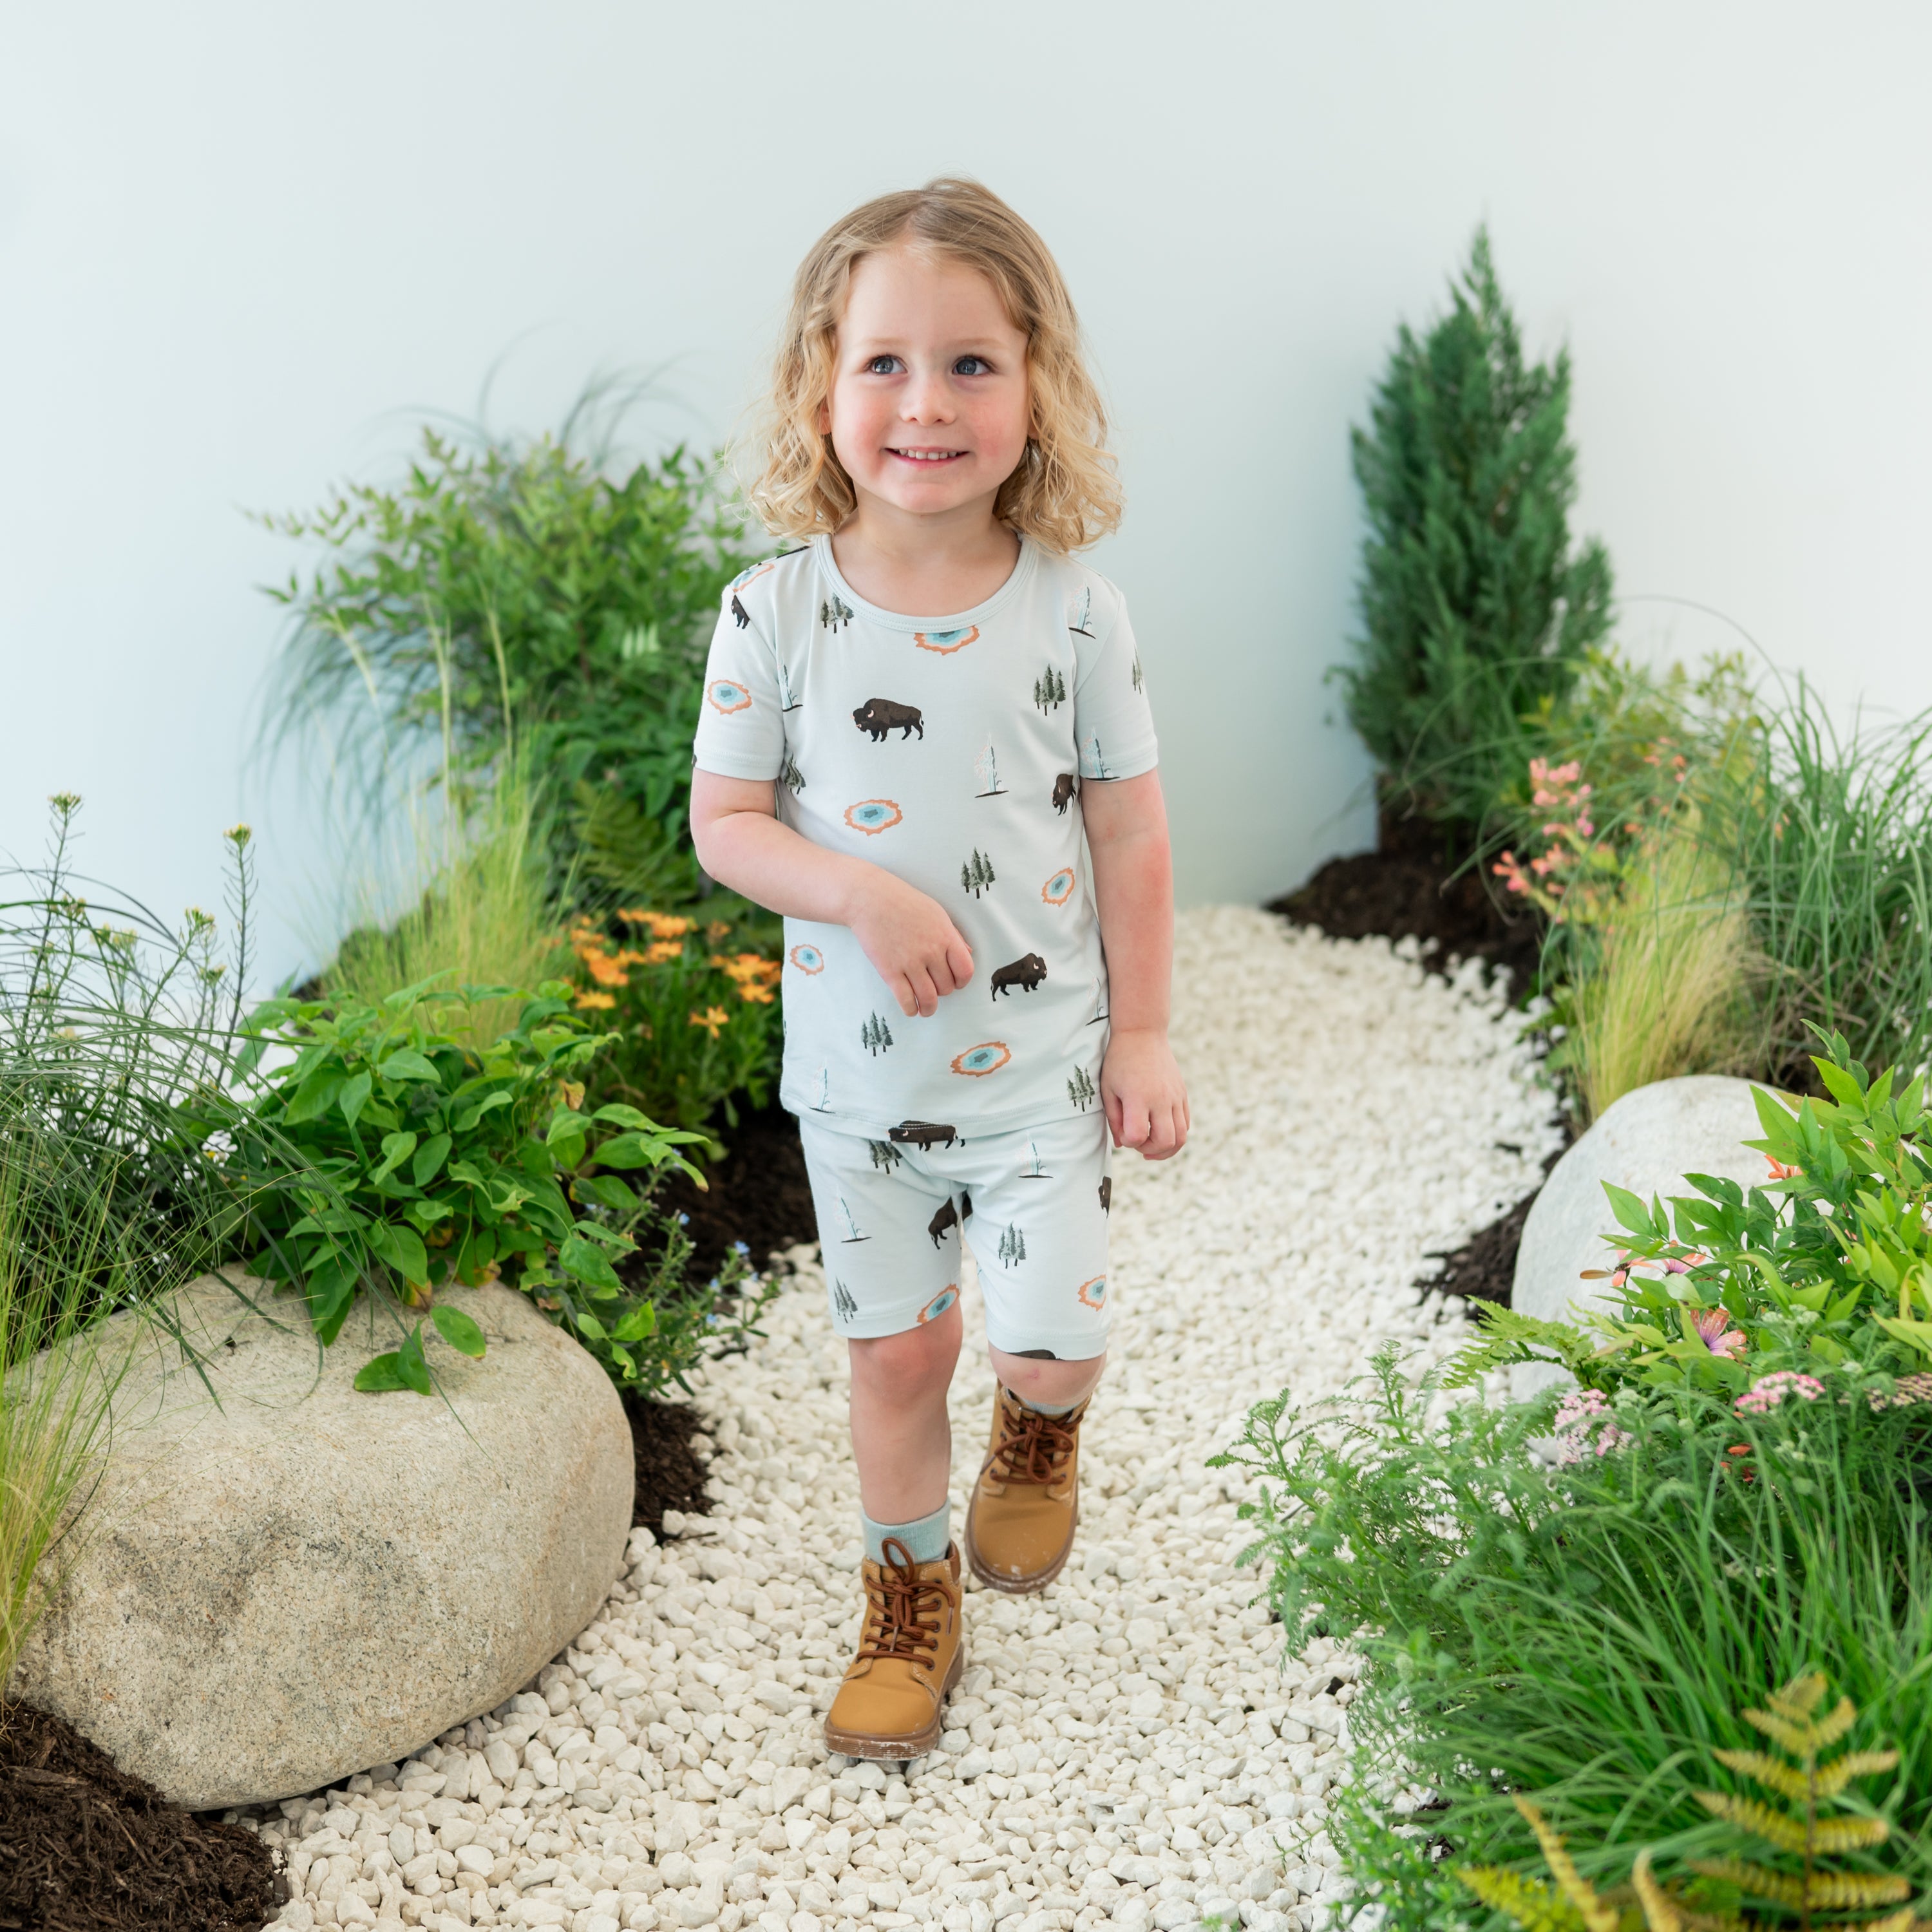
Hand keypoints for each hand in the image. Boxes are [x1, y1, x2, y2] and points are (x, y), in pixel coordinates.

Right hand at [846, 870, 973, 1017]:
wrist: (869, 899)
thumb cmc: (904, 902)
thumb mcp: (936, 913)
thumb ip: (953, 935)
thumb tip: (968, 954)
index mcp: (945, 936)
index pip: (965, 970)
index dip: (962, 981)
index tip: (956, 982)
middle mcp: (930, 952)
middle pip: (947, 987)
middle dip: (943, 991)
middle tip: (934, 987)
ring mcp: (909, 963)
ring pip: (929, 998)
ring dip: (929, 1008)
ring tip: (926, 1008)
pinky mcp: (889, 971)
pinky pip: (906, 1000)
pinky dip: (911, 1009)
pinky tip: (911, 1008)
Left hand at [1102, 1026, 1187, 1158]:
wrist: (1142, 1033)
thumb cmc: (1119, 1060)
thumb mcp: (1108, 1088)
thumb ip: (1114, 1119)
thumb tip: (1122, 1143)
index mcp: (1139, 1097)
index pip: (1138, 1135)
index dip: (1129, 1142)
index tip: (1122, 1133)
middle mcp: (1161, 1099)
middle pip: (1166, 1141)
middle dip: (1150, 1150)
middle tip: (1138, 1143)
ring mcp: (1175, 1097)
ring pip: (1181, 1137)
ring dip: (1166, 1149)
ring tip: (1151, 1146)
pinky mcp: (1182, 1094)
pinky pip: (1185, 1124)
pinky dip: (1175, 1135)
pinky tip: (1160, 1131)